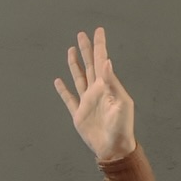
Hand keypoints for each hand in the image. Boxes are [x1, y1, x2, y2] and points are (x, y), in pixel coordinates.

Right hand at [53, 27, 136, 161]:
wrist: (114, 149)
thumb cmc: (121, 129)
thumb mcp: (121, 105)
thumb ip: (112, 83)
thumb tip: (107, 62)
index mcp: (107, 87)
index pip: (102, 61)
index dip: (100, 46)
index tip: (98, 31)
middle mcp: (97, 91)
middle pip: (89, 65)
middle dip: (86, 49)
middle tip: (82, 34)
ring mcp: (87, 102)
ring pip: (79, 78)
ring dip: (74, 64)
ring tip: (71, 50)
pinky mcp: (79, 114)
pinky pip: (69, 98)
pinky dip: (63, 90)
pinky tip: (58, 81)